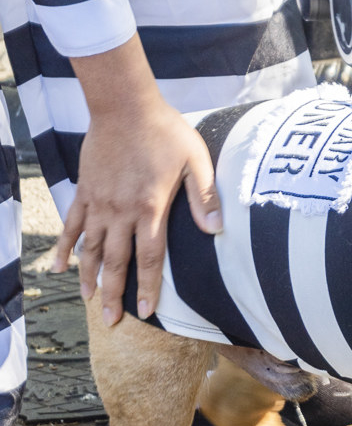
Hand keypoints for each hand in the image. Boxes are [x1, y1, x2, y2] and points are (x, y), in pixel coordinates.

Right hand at [53, 35, 222, 326]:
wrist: (125, 103)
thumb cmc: (166, 131)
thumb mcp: (197, 161)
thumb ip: (206, 197)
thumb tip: (218, 231)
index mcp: (151, 208)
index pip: (150, 258)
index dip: (148, 287)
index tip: (146, 313)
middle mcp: (121, 211)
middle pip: (115, 261)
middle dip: (113, 293)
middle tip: (111, 321)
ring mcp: (99, 202)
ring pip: (90, 248)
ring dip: (88, 277)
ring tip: (88, 301)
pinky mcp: (85, 190)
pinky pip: (72, 224)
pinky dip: (65, 247)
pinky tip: (59, 267)